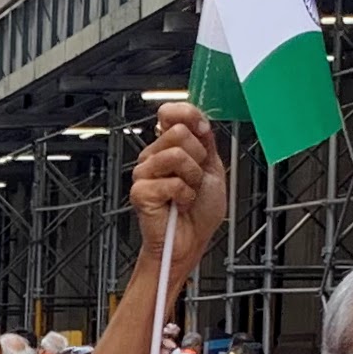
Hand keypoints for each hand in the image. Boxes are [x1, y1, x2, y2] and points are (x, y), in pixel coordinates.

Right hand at [128, 101, 231, 275]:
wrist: (191, 241)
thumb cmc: (199, 212)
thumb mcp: (212, 168)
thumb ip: (204, 141)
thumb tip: (198, 119)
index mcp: (170, 146)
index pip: (171, 112)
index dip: (189, 115)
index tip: (203, 131)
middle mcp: (154, 156)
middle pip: (178, 132)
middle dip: (197, 158)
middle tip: (194, 178)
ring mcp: (144, 173)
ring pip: (175, 154)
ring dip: (191, 178)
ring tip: (187, 193)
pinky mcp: (140, 191)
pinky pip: (171, 181)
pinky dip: (183, 196)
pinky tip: (178, 204)